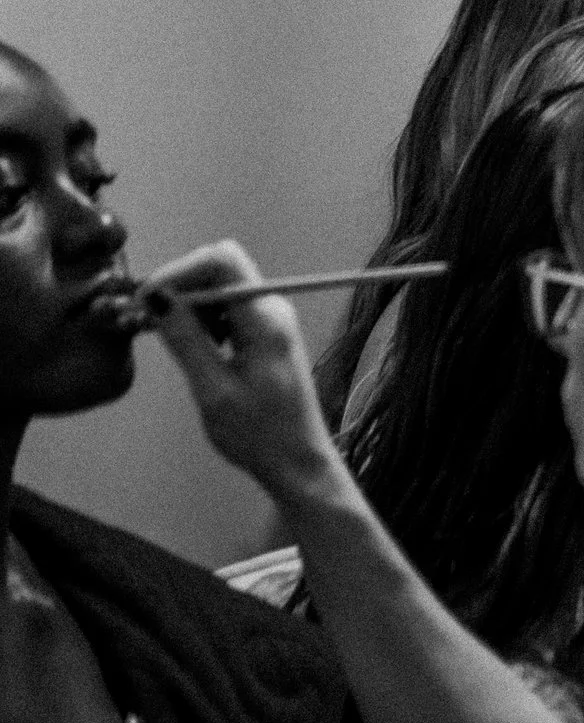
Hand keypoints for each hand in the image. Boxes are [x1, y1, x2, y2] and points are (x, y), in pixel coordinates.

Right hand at [143, 241, 343, 508]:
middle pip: (220, 269)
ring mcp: (271, 320)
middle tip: (147, 320)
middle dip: (180, 285)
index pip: (222, 260)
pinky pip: (228, 309)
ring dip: (188, 305)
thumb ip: (186, 340)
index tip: (146, 300)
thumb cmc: (259, 434)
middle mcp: (272, 309)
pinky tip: (191, 347)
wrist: (298, 461)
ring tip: (165, 337)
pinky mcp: (266, 334)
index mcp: (265, 319)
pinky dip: (202, 319)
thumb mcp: (213, 389)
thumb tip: (157, 297)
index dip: (179, 270)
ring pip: (221, 288)